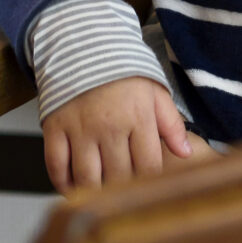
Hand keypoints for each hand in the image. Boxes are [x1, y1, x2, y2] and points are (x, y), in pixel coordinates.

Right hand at [41, 76, 207, 192]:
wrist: (84, 46)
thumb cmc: (123, 74)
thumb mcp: (155, 92)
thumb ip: (172, 124)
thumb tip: (187, 153)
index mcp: (138, 118)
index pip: (148, 167)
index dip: (149, 183)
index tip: (147, 188)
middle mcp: (109, 126)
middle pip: (118, 177)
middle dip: (123, 190)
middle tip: (123, 193)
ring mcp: (80, 128)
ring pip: (87, 178)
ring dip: (94, 193)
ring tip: (99, 196)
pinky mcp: (55, 127)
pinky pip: (56, 165)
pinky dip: (62, 183)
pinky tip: (72, 187)